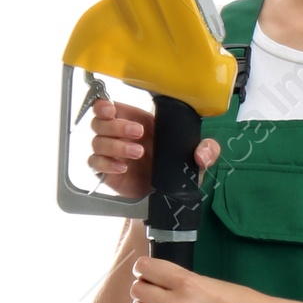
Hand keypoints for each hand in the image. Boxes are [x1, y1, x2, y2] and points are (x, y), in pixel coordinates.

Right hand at [90, 100, 221, 199]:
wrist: (166, 196)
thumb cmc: (176, 168)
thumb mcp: (194, 157)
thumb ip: (206, 150)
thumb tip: (203, 153)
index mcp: (135, 121)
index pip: (107, 106)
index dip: (104, 105)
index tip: (112, 110)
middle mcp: (119, 134)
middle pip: (100, 122)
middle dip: (118, 126)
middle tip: (139, 134)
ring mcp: (111, 153)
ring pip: (97, 142)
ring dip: (116, 145)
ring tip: (138, 153)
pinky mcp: (107, 171)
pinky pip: (95, 163)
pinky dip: (106, 163)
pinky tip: (122, 168)